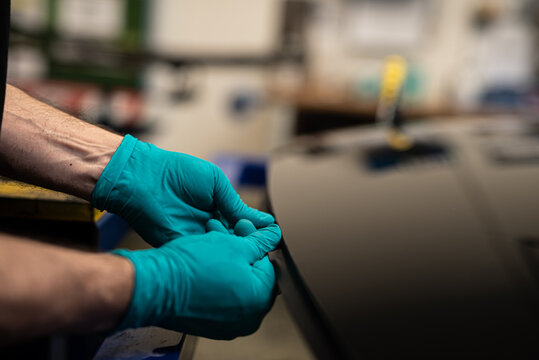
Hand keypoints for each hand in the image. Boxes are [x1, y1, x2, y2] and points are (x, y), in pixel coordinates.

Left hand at [91, 135, 273, 246]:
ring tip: (242, 245)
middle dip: (248, 242)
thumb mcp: (216, 184)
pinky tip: (225, 253)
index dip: (257, 231)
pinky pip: (204, 255)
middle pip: (236, 241)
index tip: (271, 235)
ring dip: (233, 249)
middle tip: (256, 241)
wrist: (144, 180)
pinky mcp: (183, 246)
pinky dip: (215, 256)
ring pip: (222, 251)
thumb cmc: (177, 173)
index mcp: (220, 208)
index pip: (244, 225)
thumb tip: (263, 220)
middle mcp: (210, 225)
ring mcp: (197, 237)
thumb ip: (236, 205)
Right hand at [111, 223, 281, 339]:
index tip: (244, 228)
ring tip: (213, 241)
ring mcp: (228, 325)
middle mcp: (247, 318)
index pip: (268, 265)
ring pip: (235, 285)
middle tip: (229, 232)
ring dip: (227, 261)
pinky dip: (216, 279)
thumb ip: (259, 242)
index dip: (255, 242)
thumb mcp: (234, 246)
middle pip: (252, 277)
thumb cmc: (192, 267)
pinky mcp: (209, 324)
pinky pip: (220, 298)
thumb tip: (273, 236)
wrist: (155, 286)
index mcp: (259, 300)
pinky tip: (204, 261)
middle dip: (241, 250)